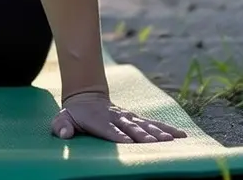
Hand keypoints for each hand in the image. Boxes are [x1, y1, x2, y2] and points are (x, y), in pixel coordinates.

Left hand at [51, 91, 187, 143]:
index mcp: (99, 120)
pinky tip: (180, 135)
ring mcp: (128, 118)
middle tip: (155, 144)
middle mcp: (116, 118)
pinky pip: (153, 124)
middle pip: (131, 127)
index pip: (109, 130)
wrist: (86, 97)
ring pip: (145, 125)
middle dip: (143, 135)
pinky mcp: (136, 119)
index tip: (127, 142)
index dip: (118, 136)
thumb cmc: (75, 115)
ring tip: (173, 140)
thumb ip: (61, 126)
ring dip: (158, 132)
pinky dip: (167, 129)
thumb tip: (64, 134)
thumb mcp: (64, 118)